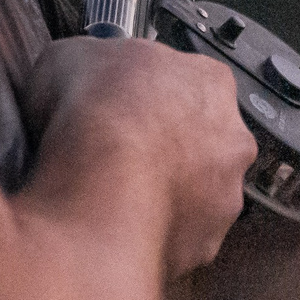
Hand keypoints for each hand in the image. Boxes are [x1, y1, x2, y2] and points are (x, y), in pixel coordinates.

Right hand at [23, 37, 253, 276]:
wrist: (104, 189)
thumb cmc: (95, 115)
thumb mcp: (67, 56)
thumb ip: (88, 62)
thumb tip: (79, 72)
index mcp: (209, 81)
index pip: (189, 80)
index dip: (150, 92)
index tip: (123, 101)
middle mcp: (232, 138)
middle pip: (202, 139)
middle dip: (166, 146)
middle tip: (121, 151)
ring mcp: (226, 195)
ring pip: (198, 193)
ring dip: (164, 192)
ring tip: (116, 193)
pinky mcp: (208, 243)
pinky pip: (181, 237)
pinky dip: (155, 233)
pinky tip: (120, 226)